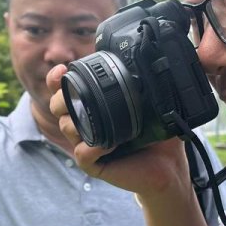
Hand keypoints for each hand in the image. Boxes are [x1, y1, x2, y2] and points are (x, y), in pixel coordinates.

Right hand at [45, 65, 191, 198]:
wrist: (169, 166)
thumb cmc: (158, 135)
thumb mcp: (152, 105)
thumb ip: (146, 84)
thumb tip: (148, 59)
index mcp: (94, 108)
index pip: (64, 91)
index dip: (56, 79)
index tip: (63, 69)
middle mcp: (86, 125)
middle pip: (56, 107)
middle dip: (59, 98)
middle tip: (73, 95)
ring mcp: (88, 146)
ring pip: (66, 128)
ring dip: (76, 122)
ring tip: (100, 120)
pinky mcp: (94, 165)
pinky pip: (82, 154)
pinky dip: (92, 147)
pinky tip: (111, 144)